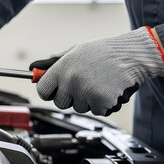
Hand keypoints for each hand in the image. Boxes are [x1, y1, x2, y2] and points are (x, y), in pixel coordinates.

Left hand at [30, 27, 163, 115]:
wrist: (131, 55)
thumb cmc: (103, 52)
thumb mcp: (74, 51)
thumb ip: (52, 63)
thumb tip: (32, 68)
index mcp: (62, 68)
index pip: (42, 90)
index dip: (48, 92)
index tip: (53, 91)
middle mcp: (71, 81)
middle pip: (60, 103)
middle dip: (69, 98)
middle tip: (82, 84)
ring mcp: (86, 93)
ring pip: (79, 108)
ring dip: (88, 100)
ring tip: (99, 83)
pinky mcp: (101, 103)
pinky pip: (96, 111)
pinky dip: (103, 104)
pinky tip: (108, 89)